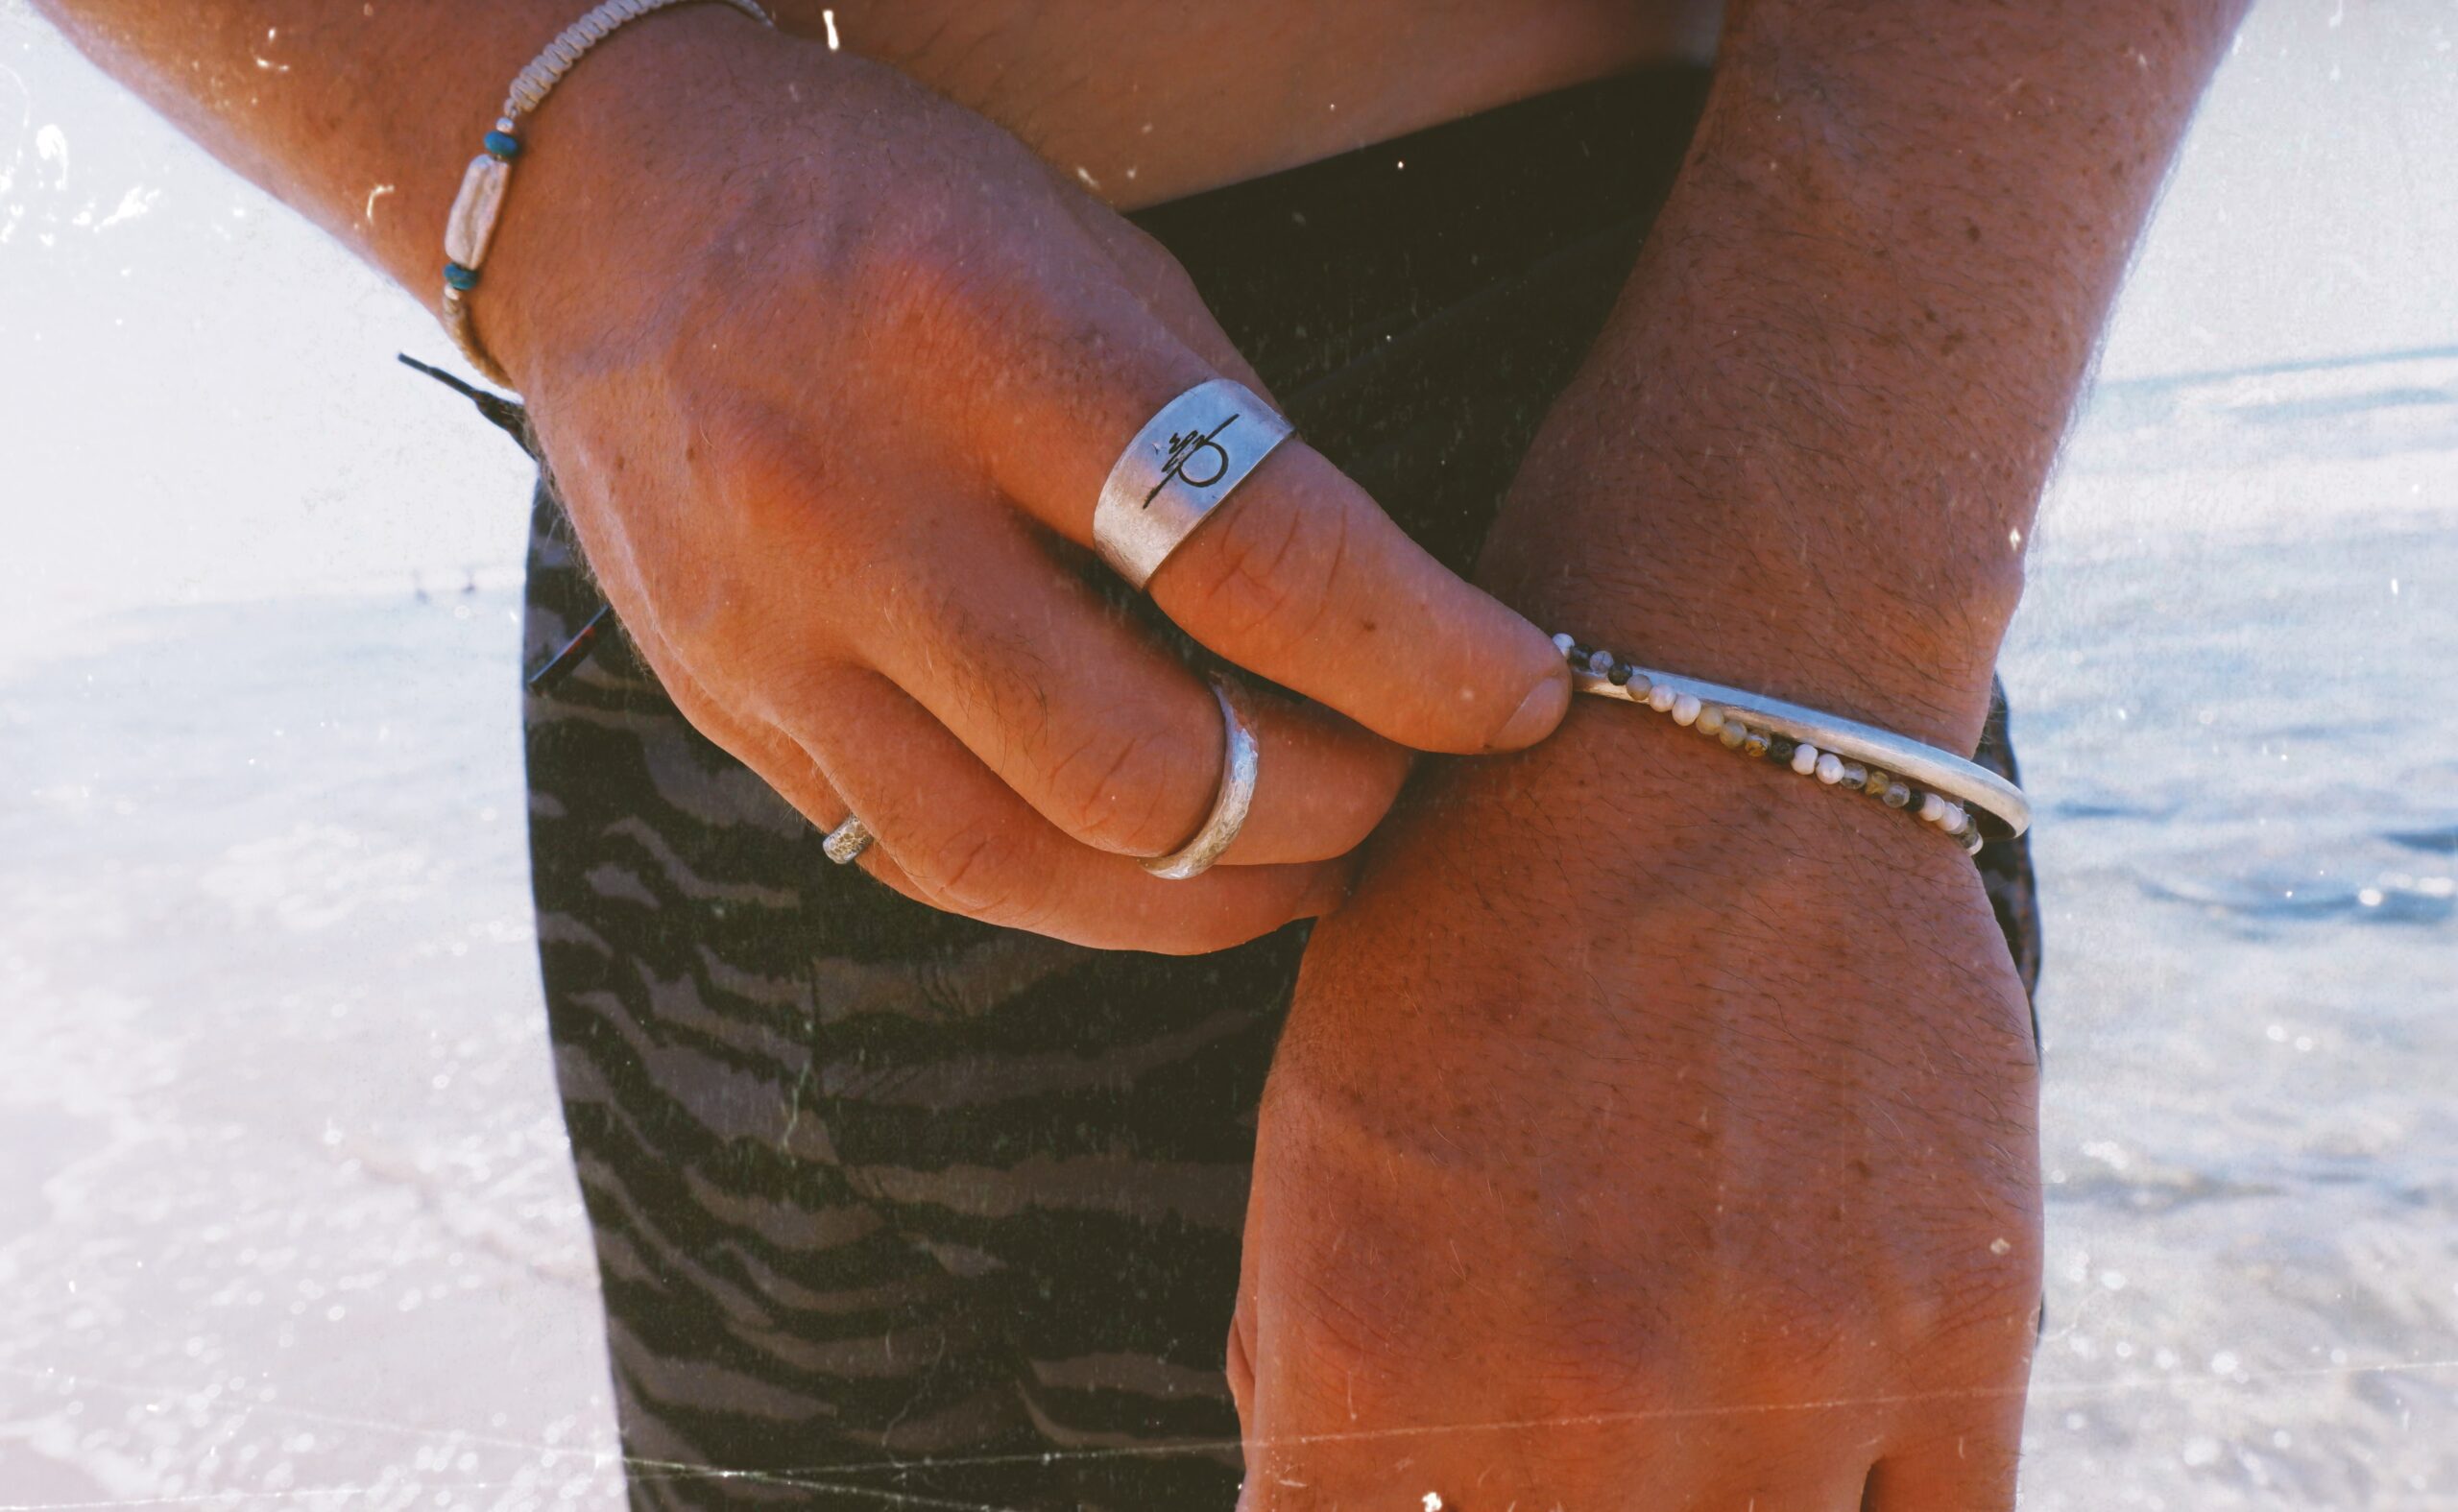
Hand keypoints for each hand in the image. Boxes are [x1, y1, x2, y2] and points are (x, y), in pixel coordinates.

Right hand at [479, 12, 1569, 951]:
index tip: (1522, 696)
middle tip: (1402, 781)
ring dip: (1211, 892)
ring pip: (1028, 863)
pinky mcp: (727, 711)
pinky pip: (926, 863)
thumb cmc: (894, 211)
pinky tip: (1155, 854)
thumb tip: (1386, 633)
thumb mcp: (1094, 257)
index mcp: (984, 337)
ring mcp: (770, 630)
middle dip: (1327, 807)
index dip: (1425, 659)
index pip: (1253, 559)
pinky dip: (1075, 886)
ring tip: (1305, 855)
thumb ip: (1230, 446)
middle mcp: (858, 501)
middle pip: (1142, 766)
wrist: (606, 207)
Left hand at [1229, 712, 2042, 1507]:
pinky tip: (1804, 1466)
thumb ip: (1313, 1386)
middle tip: (1548, 1460)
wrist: (1696, 738)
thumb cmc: (1468, 936)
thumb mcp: (1311, 1153)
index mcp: (1380, 1360)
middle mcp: (1582, 1398)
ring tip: (1668, 1456)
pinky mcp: (1964, 1327)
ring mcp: (1792, 1375)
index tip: (1410, 1497)